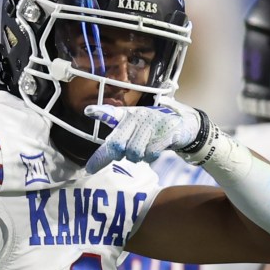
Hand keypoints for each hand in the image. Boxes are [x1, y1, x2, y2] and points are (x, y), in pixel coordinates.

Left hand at [83, 99, 201, 172]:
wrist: (181, 125)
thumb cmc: (150, 128)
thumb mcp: (132, 126)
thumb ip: (114, 133)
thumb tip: (90, 141)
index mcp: (128, 114)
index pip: (112, 113)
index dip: (100, 113)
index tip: (88, 112)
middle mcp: (138, 117)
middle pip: (117, 144)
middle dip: (115, 155)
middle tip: (120, 155)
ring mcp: (152, 125)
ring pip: (133, 153)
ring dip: (137, 157)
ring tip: (143, 149)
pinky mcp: (164, 134)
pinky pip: (150, 155)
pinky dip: (150, 157)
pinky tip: (154, 149)